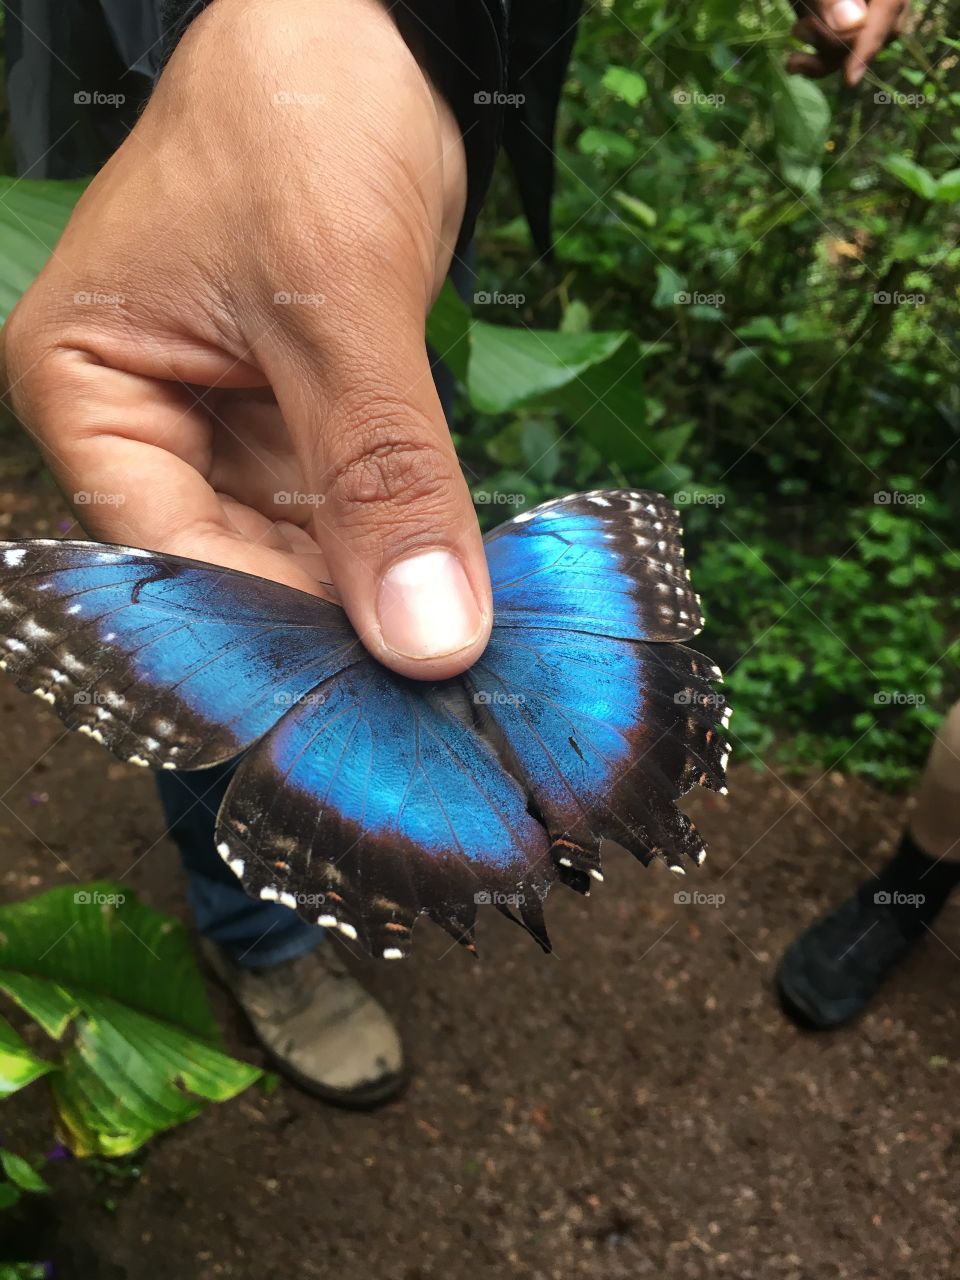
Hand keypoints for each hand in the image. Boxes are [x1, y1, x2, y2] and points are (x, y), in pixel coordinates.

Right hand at [0, 0, 489, 679]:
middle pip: (231, 566)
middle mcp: (147, 420)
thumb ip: (380, 470)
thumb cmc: (301, 117)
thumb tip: (425, 634)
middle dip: (328, 624)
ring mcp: (228, 423)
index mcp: (86, 386)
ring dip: (371, 596)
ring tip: (447, 660)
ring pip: (298, 548)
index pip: (163, 552)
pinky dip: (396, 548)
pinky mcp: (303, 415)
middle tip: (424, 696)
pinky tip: (450, 596)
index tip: (366, 695)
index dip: (263, 631)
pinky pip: (347, 509)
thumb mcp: (335, 298)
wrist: (369, 31)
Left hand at [788, 0, 908, 85]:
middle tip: (802, 28)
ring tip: (795, 33)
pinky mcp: (846, 24)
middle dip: (836, 43)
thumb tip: (851, 26)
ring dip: (821, 53)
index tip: (849, 80)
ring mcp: (866, 11)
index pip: (890, 7)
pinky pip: (838, 53)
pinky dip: (814, 61)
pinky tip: (793, 63)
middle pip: (874, 33)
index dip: (869, 44)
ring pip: (854, 49)